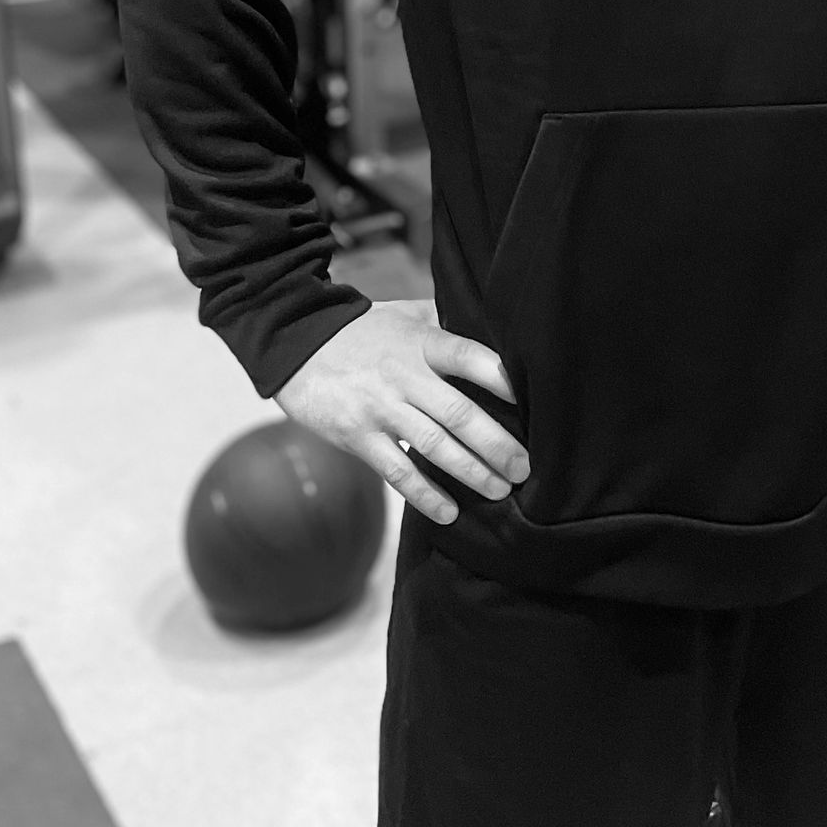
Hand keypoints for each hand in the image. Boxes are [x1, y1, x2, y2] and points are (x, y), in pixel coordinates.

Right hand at [274, 299, 528, 526]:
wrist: (295, 343)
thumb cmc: (361, 329)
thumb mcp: (405, 315)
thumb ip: (444, 323)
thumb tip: (492, 330)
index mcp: (422, 343)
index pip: (470, 356)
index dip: (502, 378)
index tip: (532, 401)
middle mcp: (406, 376)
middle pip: (459, 412)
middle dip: (496, 444)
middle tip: (525, 468)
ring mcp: (382, 408)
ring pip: (434, 446)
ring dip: (471, 472)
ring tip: (500, 490)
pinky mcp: (358, 436)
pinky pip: (397, 471)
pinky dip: (425, 494)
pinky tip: (449, 512)